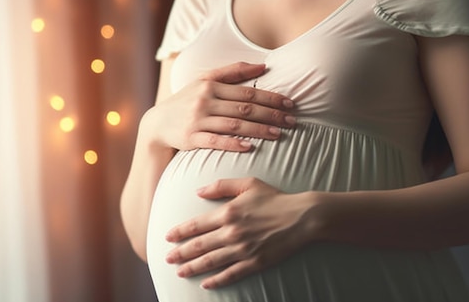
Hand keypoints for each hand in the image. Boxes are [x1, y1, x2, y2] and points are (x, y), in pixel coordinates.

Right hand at [145, 62, 295, 151]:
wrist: (157, 123)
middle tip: (292, 121)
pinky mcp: (191, 138)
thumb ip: (233, 71)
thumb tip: (263, 66)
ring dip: (259, 130)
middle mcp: (205, 101)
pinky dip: (233, 144)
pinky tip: (250, 147)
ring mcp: (197, 120)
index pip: (247, 92)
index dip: (271, 98)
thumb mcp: (205, 80)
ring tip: (278, 134)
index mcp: (211, 86)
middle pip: (245, 108)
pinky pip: (215, 141)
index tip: (290, 104)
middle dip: (271, 115)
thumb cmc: (188, 100)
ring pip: (234, 125)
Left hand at [164, 178, 316, 288]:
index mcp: (228, 213)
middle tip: (167, 258)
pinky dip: (216, 280)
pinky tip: (206, 283)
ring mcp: (243, 250)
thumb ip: (221, 186)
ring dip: (193, 267)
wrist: (302, 217)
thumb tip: (198, 191)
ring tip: (179, 272)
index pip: (196, 225)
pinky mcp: (255, 262)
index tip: (168, 237)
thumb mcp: (249, 184)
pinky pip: (230, 274)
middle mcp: (232, 233)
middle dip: (180, 253)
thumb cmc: (275, 198)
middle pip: (199, 246)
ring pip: (211, 261)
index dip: (180, 232)